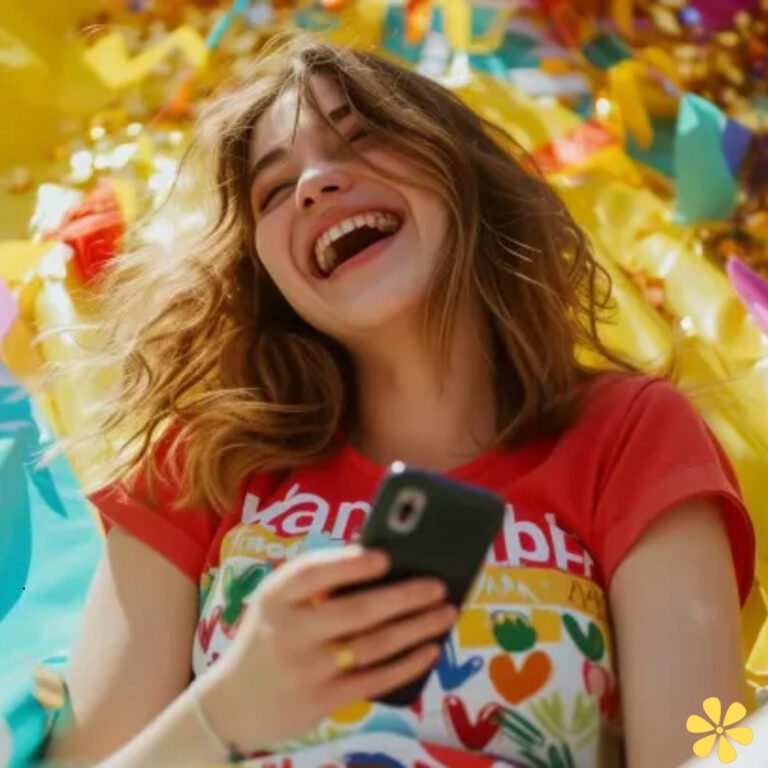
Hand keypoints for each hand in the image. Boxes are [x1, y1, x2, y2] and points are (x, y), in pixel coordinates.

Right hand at [200, 546, 455, 752]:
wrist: (233, 703)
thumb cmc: (270, 636)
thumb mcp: (277, 603)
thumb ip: (316, 584)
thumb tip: (382, 561)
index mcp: (275, 596)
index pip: (312, 573)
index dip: (349, 564)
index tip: (385, 556)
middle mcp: (289, 631)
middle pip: (356, 611)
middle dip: (404, 597)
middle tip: (438, 585)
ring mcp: (307, 669)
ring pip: (373, 645)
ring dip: (416, 628)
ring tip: (446, 613)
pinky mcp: (322, 700)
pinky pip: (374, 679)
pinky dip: (407, 664)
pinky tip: (430, 650)